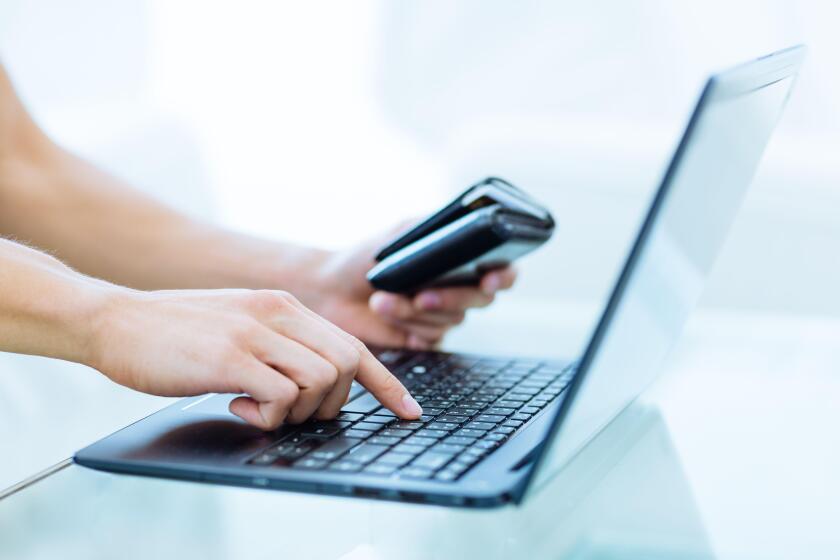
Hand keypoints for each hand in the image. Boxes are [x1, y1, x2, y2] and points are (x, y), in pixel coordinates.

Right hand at [88, 288, 421, 429]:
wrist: (116, 320)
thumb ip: (281, 345)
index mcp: (284, 306)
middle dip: (333, 404)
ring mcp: (254, 334)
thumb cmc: (177, 332)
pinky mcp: (229, 358)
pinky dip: (268, 415)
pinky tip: (237, 406)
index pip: (353, 346)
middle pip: (345, 366)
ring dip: (297, 411)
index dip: (387, 385)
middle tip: (294, 412)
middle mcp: (277, 313)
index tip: (410, 412)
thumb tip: (316, 384)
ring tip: (258, 407)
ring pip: (320, 381)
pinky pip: (279, 396)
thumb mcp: (242, 325)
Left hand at [307, 226, 516, 349]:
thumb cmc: (366, 257)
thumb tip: (464, 227)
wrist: (330, 289)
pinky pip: (431, 337)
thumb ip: (435, 229)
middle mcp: (458, 288)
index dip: (504, 276)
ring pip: (452, 320)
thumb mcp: (401, 233)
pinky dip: (406, 324)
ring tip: (381, 297)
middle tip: (420, 296)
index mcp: (461, 260)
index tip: (488, 279)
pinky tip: (383, 310)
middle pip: (480, 299)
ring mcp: (442, 315)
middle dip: (450, 298)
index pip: (503, 269)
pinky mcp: (424, 338)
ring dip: (414, 309)